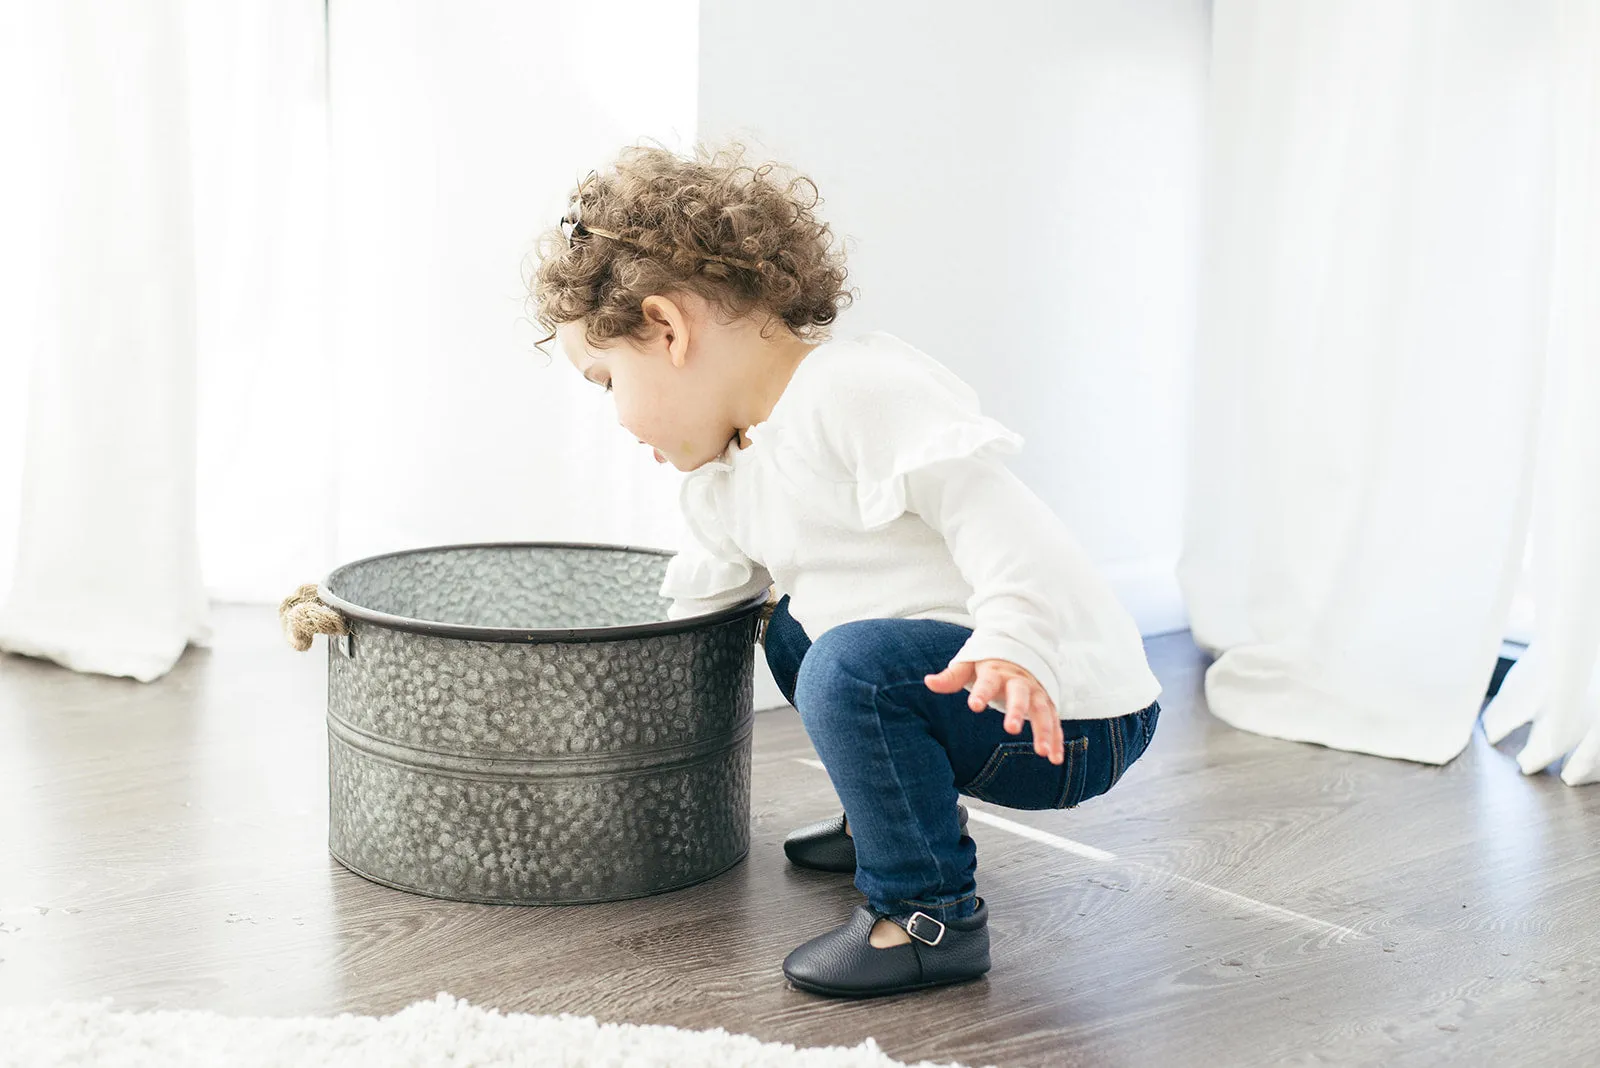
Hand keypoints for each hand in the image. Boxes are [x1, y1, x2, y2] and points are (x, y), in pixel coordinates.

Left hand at [925, 659, 1063, 764]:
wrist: (1018, 650)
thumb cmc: (988, 663)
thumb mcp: (968, 665)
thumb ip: (951, 677)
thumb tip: (928, 682)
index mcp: (997, 671)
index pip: (988, 681)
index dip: (981, 693)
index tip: (974, 706)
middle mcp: (1019, 681)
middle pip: (1020, 695)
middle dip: (1017, 711)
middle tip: (1011, 729)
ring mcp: (1036, 692)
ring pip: (1042, 711)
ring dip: (1044, 731)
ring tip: (1042, 752)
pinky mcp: (1047, 702)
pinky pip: (1054, 721)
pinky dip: (1056, 738)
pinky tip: (1055, 758)